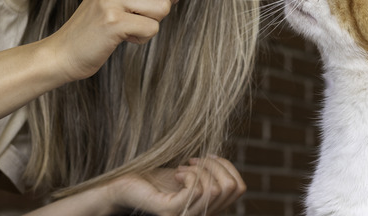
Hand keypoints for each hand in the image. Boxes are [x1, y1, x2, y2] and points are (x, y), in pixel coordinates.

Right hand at [46, 0, 187, 81]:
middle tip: (143, 15)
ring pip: (164, 8)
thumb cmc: (100, 22)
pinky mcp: (112, 20)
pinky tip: (122, 36)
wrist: (65, 50)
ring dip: (152, 23)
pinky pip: (152, 28)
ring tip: (129, 25)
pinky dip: (142, 37)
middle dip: (166, 7)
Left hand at [107, 156, 246, 215]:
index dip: (228, 165)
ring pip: (215, 189)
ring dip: (201, 168)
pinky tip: (176, 172)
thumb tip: (225, 164)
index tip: (207, 157)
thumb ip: (210, 174)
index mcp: (210, 208)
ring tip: (182, 167)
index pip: (240, 188)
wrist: (127, 185)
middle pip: (230, 187)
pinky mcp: (171, 211)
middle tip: (193, 161)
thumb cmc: (158, 178)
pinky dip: (189, 173)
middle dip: (215, 164)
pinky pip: (196, 190)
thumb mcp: (192, 173)